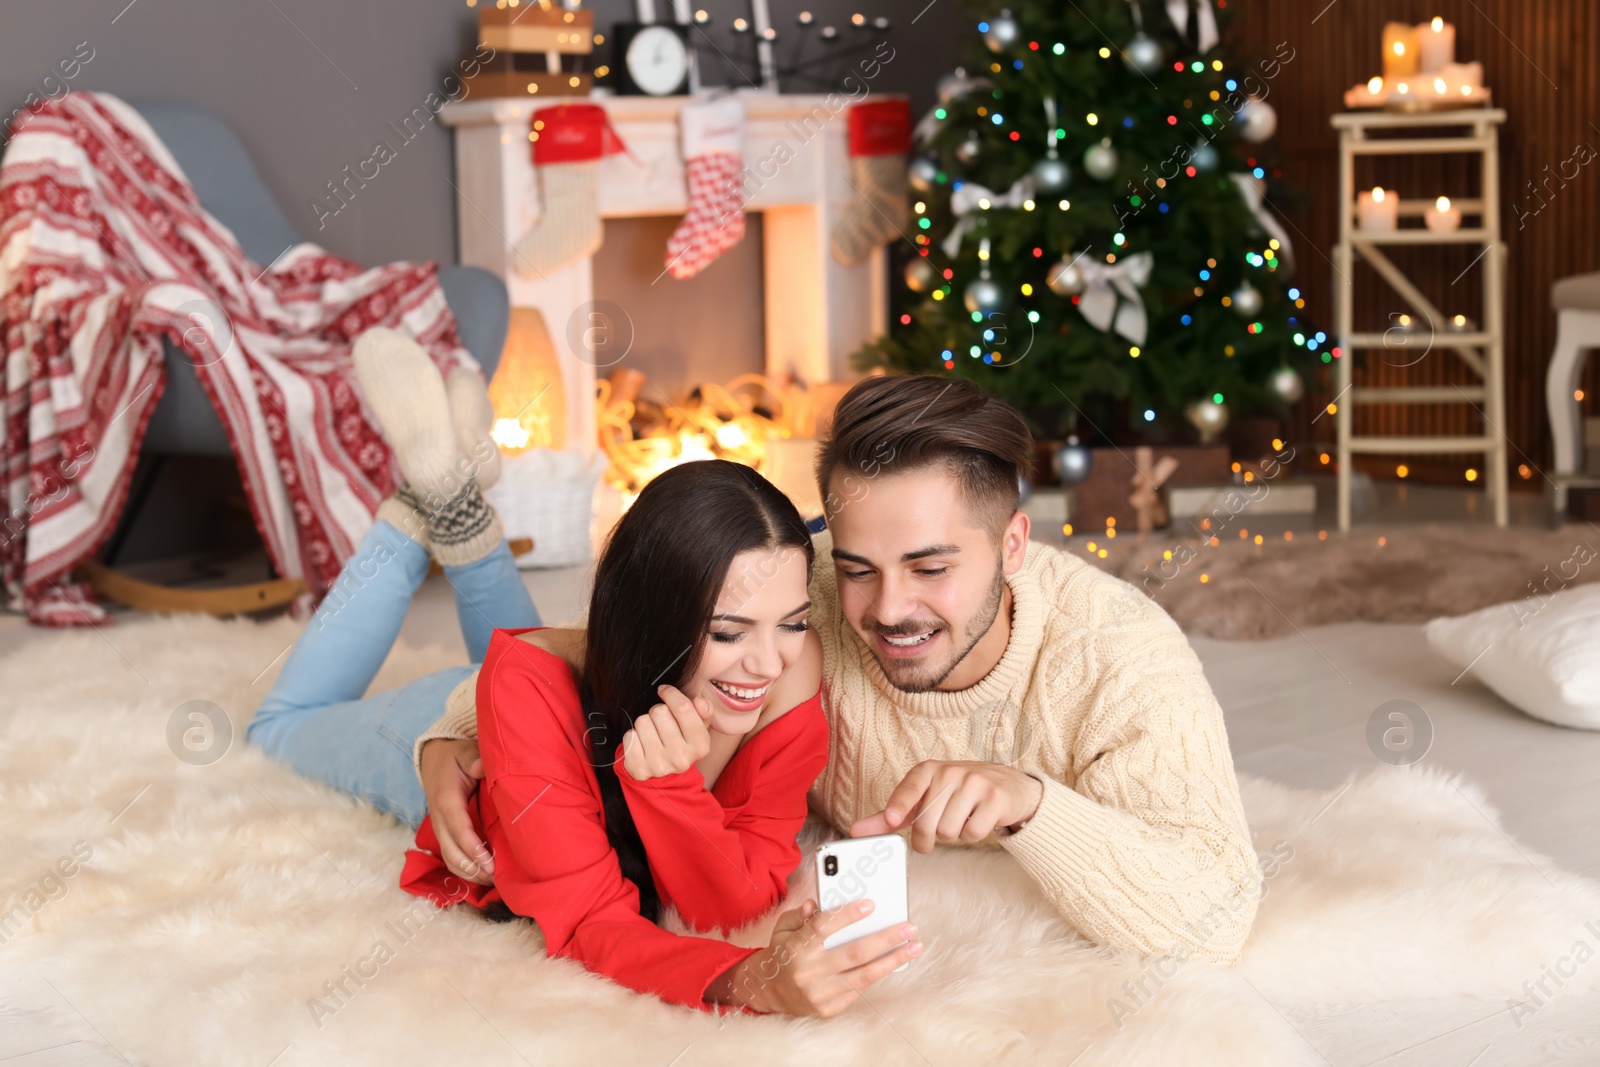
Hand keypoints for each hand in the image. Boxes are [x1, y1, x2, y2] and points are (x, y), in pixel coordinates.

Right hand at [419, 738, 493, 884]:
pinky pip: (449, 856)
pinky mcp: (443, 832)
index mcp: (447, 801)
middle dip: (472, 868)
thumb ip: (473, 760)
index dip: (474, 849)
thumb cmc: (454, 757)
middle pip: (451, 852)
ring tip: (492, 880)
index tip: (490, 863)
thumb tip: (481, 767)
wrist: (433, 759)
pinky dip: (463, 869)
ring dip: (468, 873)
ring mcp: (439, 827)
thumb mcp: (464, 753)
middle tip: (497, 876)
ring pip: (449, 859)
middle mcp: (439, 818)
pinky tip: (481, 874)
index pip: (459, 830)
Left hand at [620, 685, 712, 780]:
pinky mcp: (639, 769)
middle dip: (658, 711)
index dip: (671, 694)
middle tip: (661, 721)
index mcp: (700, 746)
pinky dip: (634, 735)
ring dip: (645, 723)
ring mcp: (659, 765)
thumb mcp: (699, 727)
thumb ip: (704, 711)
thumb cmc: (682, 743)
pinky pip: (630, 736)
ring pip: (642, 721)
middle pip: (659, 711)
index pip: (683, 707)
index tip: (665, 691)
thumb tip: (699, 701)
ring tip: (652, 733)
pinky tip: (643, 744)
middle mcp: (680, 758)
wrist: (666, 776)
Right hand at [708, 900, 921, 1015]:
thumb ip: (801, 914)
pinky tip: (892, 963)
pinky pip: (859, 990)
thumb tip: (816, 903)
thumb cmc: (781, 953)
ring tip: (913, 948)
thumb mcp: (783, 928)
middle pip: (854, 953)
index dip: (848, 915)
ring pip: (863, 975)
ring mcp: (819, 994)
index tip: (870, 905)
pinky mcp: (828, 1009)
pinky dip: (877, 975)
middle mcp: (809, 972)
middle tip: (909, 928)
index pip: (824, 927)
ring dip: (893, 960)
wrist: (766, 992)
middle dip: (886, 939)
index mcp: (796, 948)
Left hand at [850, 761, 1042, 851]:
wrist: (1007, 786)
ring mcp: (975, 783)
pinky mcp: (995, 798)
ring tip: (962, 818)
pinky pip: (973, 833)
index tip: (892, 819)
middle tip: (937, 832)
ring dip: (953, 835)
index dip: (899, 805)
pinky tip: (978, 819)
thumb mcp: (923, 798)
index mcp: (928, 769)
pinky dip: (973, 835)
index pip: (910, 787)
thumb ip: (891, 815)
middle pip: (927, 823)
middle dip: (928, 838)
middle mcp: (951, 772)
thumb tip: (857, 830)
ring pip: (949, 831)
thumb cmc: (956, 794)